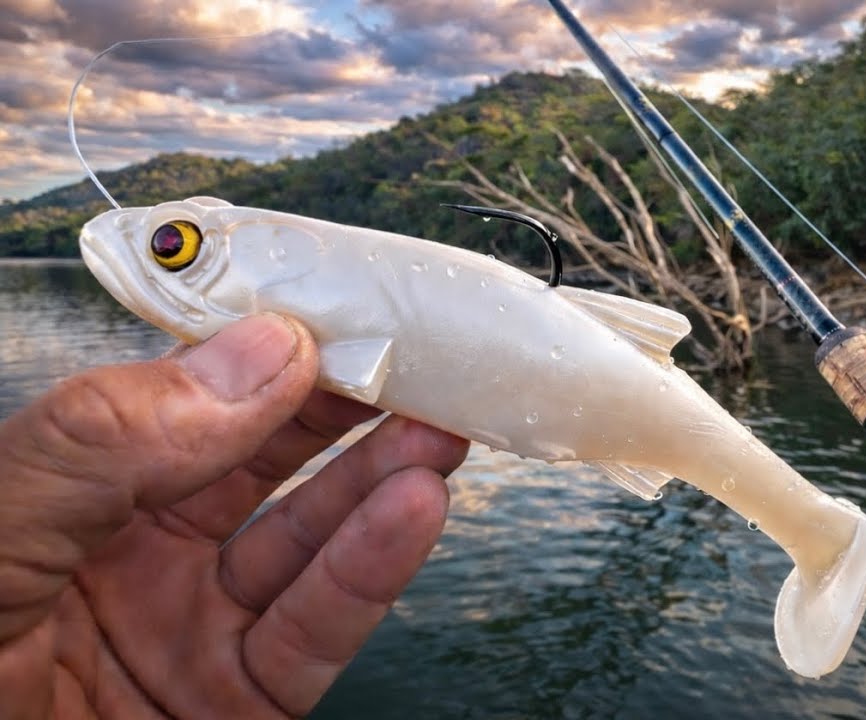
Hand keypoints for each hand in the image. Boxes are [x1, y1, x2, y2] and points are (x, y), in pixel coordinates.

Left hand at [0, 314, 469, 717]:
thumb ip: (106, 442)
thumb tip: (253, 358)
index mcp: (71, 493)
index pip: (182, 396)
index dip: (257, 346)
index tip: (327, 309)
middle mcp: (139, 556)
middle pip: (262, 462)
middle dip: (341, 406)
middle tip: (411, 356)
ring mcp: (195, 632)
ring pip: (307, 543)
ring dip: (379, 478)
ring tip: (438, 427)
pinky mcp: (243, 705)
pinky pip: (317, 633)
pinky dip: (374, 569)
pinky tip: (414, 507)